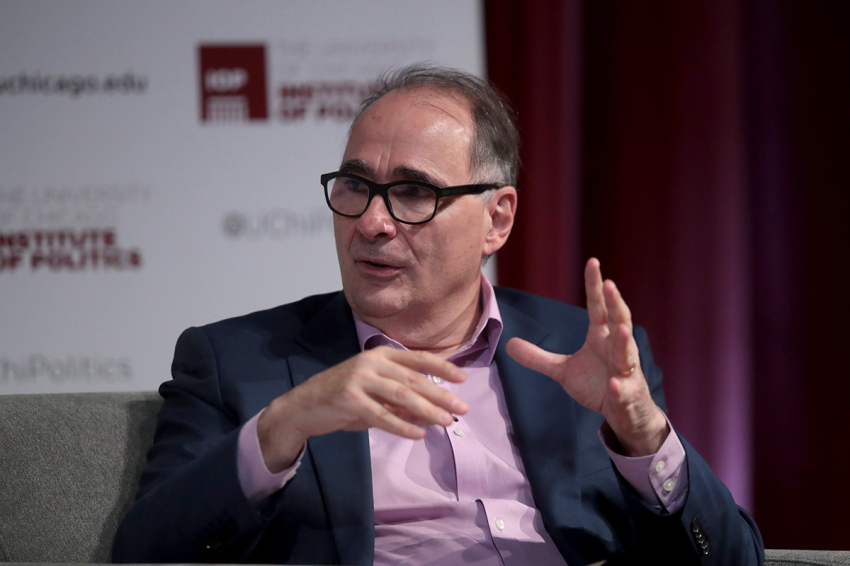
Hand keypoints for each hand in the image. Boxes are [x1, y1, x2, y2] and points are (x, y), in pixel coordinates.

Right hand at [258, 346, 468, 471]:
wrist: (303, 406)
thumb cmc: (342, 398)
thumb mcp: (373, 393)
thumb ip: (400, 401)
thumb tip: (433, 413)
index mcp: (379, 355)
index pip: (416, 358)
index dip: (441, 367)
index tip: (462, 377)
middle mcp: (370, 363)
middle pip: (413, 378)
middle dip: (440, 393)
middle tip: (462, 407)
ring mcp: (359, 380)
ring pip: (401, 395)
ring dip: (427, 409)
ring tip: (446, 421)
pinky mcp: (350, 401)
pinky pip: (382, 416)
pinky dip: (403, 426)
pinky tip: (419, 434)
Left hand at [506, 258, 667, 455]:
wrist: (623, 412)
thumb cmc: (598, 384)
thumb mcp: (563, 370)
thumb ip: (538, 357)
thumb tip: (508, 343)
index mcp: (601, 337)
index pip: (598, 306)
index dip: (595, 286)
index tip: (593, 262)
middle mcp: (616, 348)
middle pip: (618, 320)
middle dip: (616, 303)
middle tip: (611, 283)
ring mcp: (625, 370)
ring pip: (625, 352)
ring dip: (623, 341)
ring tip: (620, 327)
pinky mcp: (627, 393)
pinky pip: (622, 389)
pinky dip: (618, 387)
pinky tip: (614, 384)